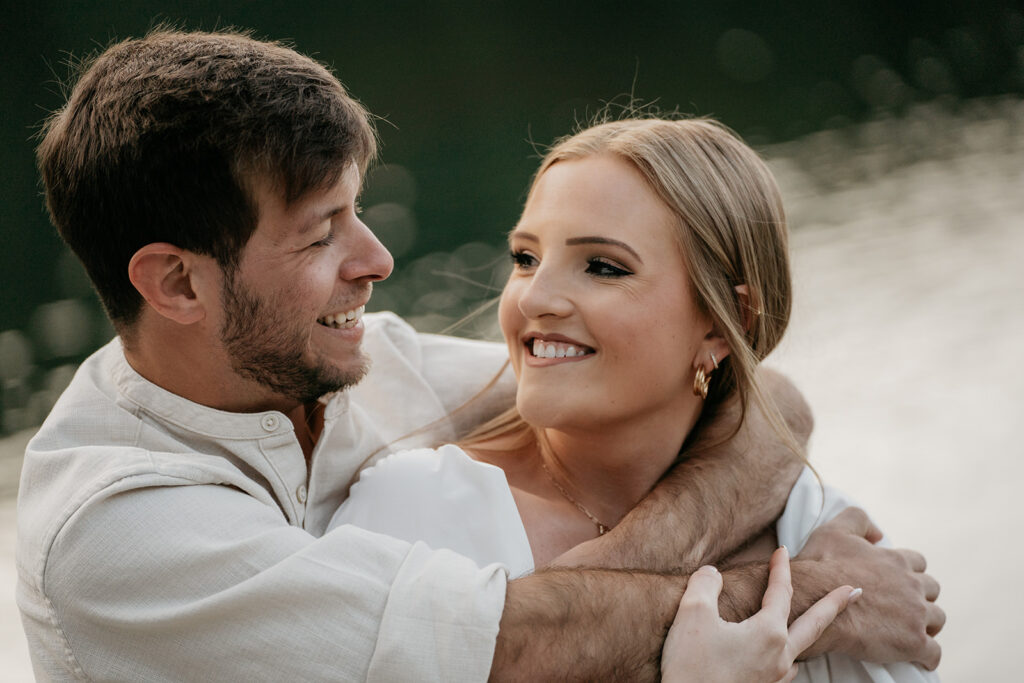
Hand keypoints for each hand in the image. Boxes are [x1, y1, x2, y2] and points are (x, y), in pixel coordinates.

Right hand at [662, 547, 855, 682]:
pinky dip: (790, 659)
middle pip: (815, 626)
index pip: (780, 592)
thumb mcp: (693, 614)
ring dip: (809, 635)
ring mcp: (774, 679)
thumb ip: (706, 584)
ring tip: (815, 627)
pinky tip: (785, 661)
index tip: (781, 551)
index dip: (780, 569)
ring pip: (800, 652)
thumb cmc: (692, 666)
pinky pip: (786, 672)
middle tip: (855, 591)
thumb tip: (712, 573)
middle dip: (835, 605)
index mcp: (768, 633)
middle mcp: (780, 657)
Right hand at [796, 507, 944, 668]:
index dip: (909, 571)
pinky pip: (934, 653)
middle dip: (922, 596)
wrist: (814, 602)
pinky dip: (928, 656)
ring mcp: (915, 614)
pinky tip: (918, 658)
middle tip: (903, 606)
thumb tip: (879, 533)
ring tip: (910, 630)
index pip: (918, 562)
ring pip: (937, 619)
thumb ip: (859, 520)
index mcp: (896, 560)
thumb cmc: (821, 567)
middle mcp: (911, 584)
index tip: (898, 580)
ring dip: (927, 624)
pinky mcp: (913, 642)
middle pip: (932, 589)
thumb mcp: (834, 529)